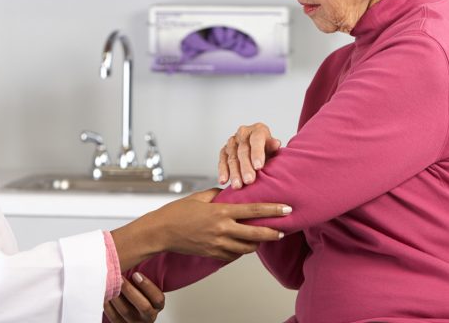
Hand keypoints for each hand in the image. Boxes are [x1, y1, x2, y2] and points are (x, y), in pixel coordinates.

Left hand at [104, 273, 163, 322]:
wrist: (129, 310)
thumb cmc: (136, 293)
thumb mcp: (144, 286)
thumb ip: (142, 277)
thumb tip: (138, 254)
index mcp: (156, 305)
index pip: (158, 298)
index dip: (147, 286)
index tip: (136, 274)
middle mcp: (149, 316)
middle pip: (143, 306)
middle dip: (130, 291)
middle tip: (119, 278)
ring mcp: (135, 322)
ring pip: (127, 312)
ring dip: (117, 297)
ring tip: (109, 285)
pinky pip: (114, 318)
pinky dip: (108, 306)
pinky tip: (104, 295)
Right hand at [148, 188, 289, 260]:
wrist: (161, 232)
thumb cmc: (177, 212)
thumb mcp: (199, 197)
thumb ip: (217, 195)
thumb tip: (230, 194)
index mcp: (221, 212)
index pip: (253, 210)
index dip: (272, 210)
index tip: (286, 208)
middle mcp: (222, 229)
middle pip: (256, 233)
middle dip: (272, 232)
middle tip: (283, 231)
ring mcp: (218, 244)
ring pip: (247, 247)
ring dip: (257, 243)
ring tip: (263, 238)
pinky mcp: (213, 254)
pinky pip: (234, 255)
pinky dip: (241, 250)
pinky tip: (243, 244)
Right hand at [218, 122, 281, 188]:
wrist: (259, 151)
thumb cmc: (268, 150)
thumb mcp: (273, 148)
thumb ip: (272, 147)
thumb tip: (276, 144)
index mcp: (258, 130)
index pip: (256, 140)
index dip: (257, 153)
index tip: (258, 166)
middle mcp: (243, 133)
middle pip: (243, 151)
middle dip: (246, 167)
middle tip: (249, 180)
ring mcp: (232, 142)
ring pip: (232, 158)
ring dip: (234, 172)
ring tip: (237, 185)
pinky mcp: (224, 151)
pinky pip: (222, 161)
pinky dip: (223, 171)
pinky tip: (223, 180)